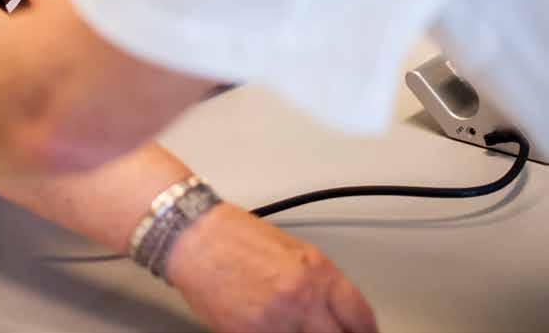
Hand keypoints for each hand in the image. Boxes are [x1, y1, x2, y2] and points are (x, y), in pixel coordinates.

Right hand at [168, 203, 377, 332]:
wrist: (195, 238)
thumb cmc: (236, 236)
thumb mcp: (291, 249)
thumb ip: (319, 282)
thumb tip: (337, 313)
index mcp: (316, 272)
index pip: (360, 318)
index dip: (365, 332)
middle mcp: (301, 299)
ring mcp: (276, 324)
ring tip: (298, 327)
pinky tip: (275, 329)